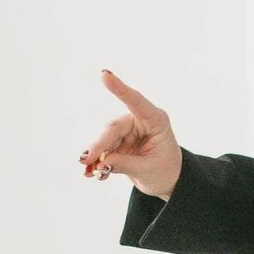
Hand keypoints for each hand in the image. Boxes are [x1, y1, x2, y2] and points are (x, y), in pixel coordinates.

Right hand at [80, 70, 181, 200]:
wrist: (167, 179)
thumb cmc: (165, 170)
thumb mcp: (149, 169)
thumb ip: (126, 164)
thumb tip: (101, 163)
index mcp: (155, 120)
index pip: (136, 101)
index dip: (119, 88)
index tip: (104, 74)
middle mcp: (140, 121)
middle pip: (113, 127)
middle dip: (98, 145)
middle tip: (86, 161)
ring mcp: (127, 131)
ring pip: (104, 139)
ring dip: (95, 156)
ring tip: (90, 173)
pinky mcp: (118, 141)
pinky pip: (103, 149)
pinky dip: (97, 162)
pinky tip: (93, 173)